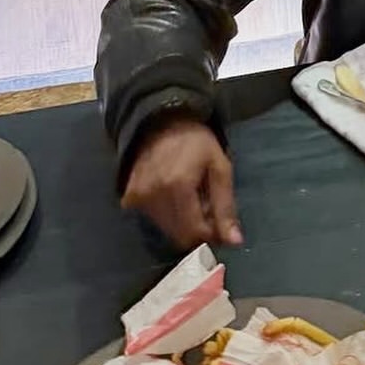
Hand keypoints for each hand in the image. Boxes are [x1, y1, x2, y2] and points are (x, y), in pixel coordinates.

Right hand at [122, 118, 242, 250]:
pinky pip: (153, 220)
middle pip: (179, 235)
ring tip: (189, 196)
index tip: (219, 222)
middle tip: (205, 206)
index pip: (194, 232)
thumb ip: (225, 206)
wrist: (161, 123)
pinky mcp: (129, 199)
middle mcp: (153, 196)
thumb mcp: (220, 168)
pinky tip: (173, 194)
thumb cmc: (197, 142)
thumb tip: (234, 242)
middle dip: (197, 227)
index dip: (210, 233)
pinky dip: (167, 214)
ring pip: (167, 229)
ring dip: (182, 221)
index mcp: (178, 187)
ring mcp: (138, 199)